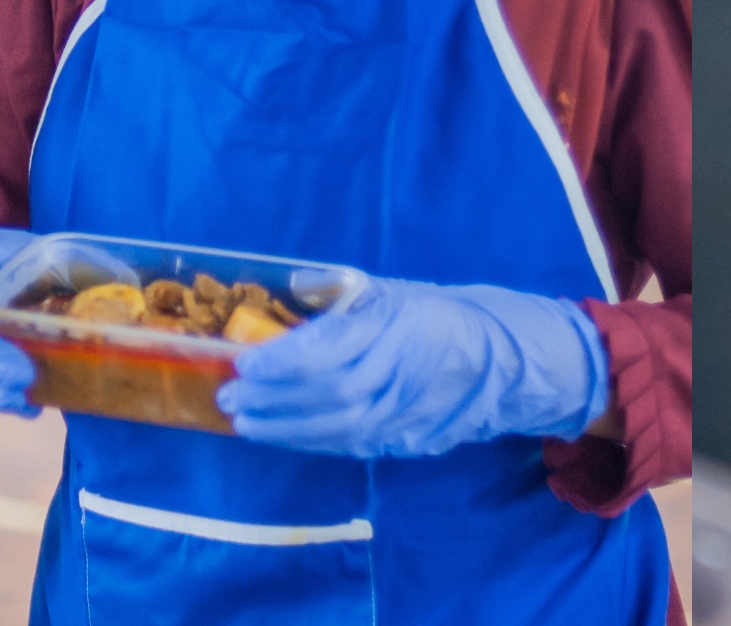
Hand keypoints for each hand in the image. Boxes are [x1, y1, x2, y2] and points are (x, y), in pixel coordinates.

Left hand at [219, 276, 607, 457]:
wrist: (499, 359)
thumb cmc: (433, 315)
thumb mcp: (390, 291)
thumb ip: (341, 294)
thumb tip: (291, 286)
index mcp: (398, 324)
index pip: (333, 349)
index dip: (285, 361)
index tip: (246, 364)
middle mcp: (403, 370)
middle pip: (331, 394)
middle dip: (275, 400)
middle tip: (231, 399)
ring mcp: (408, 410)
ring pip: (341, 428)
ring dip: (286, 429)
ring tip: (246, 422)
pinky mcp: (408, 438)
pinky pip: (353, 444)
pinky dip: (312, 441)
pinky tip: (282, 434)